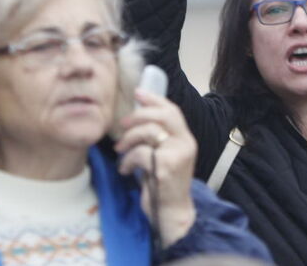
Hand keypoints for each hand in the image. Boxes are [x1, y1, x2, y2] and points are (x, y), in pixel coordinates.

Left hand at [115, 89, 197, 246]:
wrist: (172, 213)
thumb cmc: (163, 185)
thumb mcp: (165, 157)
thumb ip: (158, 139)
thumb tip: (136, 117)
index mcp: (186, 140)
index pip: (173, 111)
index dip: (155, 99)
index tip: (138, 92)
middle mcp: (185, 144)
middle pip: (162, 116)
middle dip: (138, 116)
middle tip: (122, 124)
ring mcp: (177, 155)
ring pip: (147, 132)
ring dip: (128, 140)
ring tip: (120, 151)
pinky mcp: (165, 167)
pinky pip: (139, 153)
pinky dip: (126, 161)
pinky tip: (124, 170)